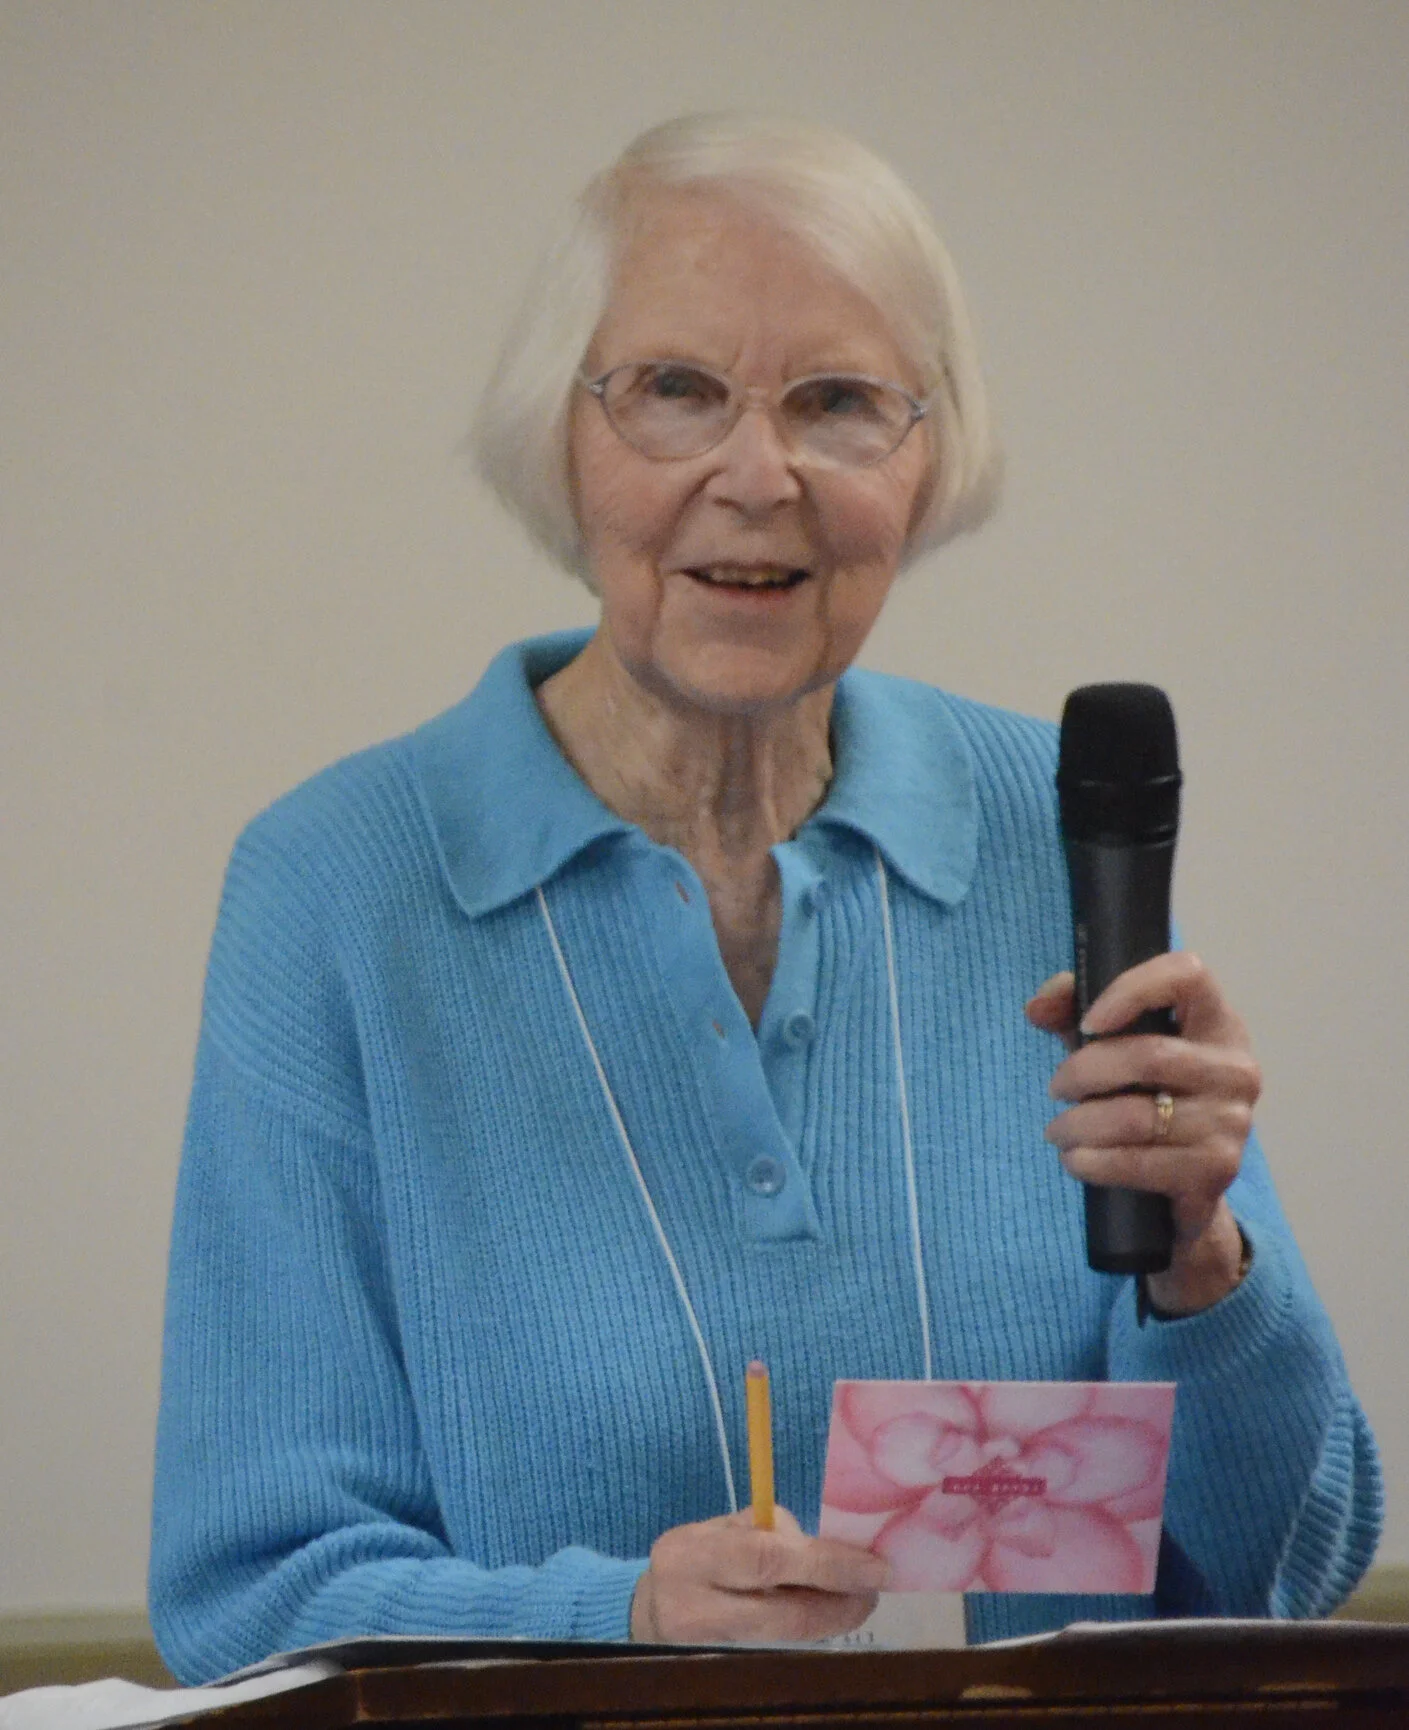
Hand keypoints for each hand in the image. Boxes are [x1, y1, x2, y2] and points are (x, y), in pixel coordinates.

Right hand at [630, 1505, 888, 1642]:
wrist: (649, 1608)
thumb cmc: (698, 1553)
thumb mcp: (724, 1526)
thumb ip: (771, 1531)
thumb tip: (829, 1549)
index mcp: (692, 1553)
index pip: (769, 1560)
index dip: (829, 1565)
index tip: (876, 1567)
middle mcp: (693, 1606)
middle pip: (782, 1615)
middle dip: (839, 1603)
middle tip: (874, 1589)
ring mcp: (704, 1646)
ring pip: (785, 1640)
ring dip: (830, 1619)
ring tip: (859, 1601)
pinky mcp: (720, 1667)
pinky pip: (777, 1650)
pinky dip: (810, 1632)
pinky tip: (829, 1616)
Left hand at [1026, 955, 1260, 1314]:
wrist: (1183, 1184)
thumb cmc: (1144, 1096)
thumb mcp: (1108, 1046)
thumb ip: (1072, 1012)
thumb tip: (1037, 1007)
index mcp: (1217, 1021)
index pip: (1189, 975)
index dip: (1133, 988)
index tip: (1089, 1023)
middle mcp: (1236, 1067)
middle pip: (1150, 1055)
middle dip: (1084, 1072)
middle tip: (1056, 1088)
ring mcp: (1233, 1121)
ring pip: (1137, 1117)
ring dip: (1079, 1125)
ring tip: (1057, 1131)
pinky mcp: (1217, 1169)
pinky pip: (1140, 1163)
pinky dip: (1094, 1162)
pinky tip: (1075, 1160)